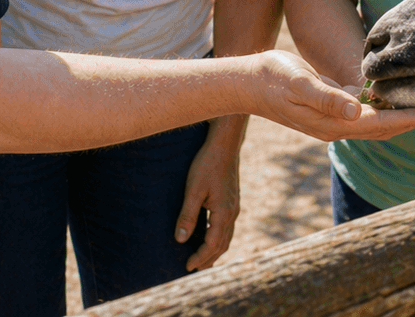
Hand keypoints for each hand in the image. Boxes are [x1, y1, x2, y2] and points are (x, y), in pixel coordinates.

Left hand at [175, 120, 242, 270]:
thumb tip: (181, 240)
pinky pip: (226, 226)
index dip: (200, 257)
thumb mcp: (194, 190)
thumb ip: (188, 216)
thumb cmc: (207, 165)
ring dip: (214, 250)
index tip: (187, 267)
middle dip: (208, 259)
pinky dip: (218, 238)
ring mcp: (234, 206)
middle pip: (222, 244)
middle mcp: (232, 213)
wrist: (225, 145)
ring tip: (202, 259)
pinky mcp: (232, 200)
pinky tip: (208, 236)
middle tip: (194, 269)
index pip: (212, 245)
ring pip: (226, 236)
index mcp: (224, 213)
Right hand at [244, 50, 414, 140]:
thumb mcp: (299, 81)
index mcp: (332, 122)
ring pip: (376, 125)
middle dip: (414, 121)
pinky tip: (394, 102)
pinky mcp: (328, 114)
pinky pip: (365, 118)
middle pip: (384, 129)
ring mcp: (332, 123)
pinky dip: (384, 112)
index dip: (411, 118)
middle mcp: (335, 128)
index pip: (381, 123)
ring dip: (402, 119)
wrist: (248, 83)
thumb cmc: (273, 77)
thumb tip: (357, 109)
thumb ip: (327, 97)